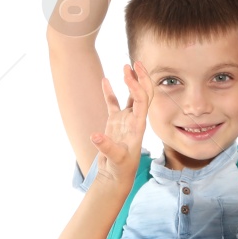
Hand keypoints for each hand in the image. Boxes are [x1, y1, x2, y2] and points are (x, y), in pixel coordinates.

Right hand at [91, 63, 153, 188]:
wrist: (117, 176)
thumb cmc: (119, 169)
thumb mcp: (115, 159)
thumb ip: (106, 147)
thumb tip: (95, 136)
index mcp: (138, 125)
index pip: (141, 101)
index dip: (137, 87)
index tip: (128, 75)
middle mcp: (135, 120)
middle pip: (142, 94)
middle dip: (141, 78)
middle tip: (136, 62)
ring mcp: (125, 120)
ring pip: (130, 96)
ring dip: (130, 81)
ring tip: (126, 65)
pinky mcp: (115, 123)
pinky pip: (114, 104)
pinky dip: (111, 92)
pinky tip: (105, 80)